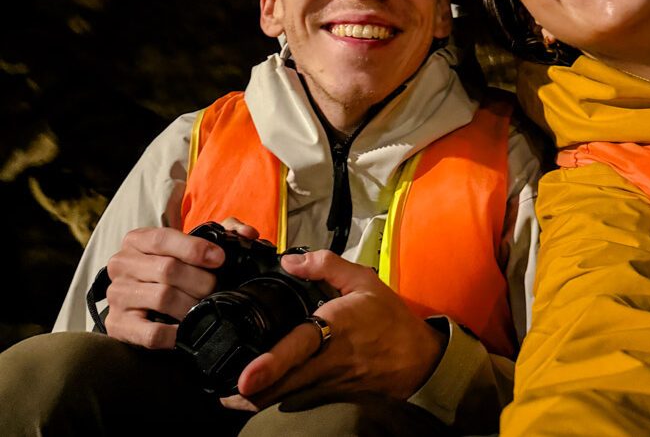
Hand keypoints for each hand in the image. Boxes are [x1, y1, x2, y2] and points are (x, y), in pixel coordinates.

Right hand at [104, 226, 224, 347]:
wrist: (141, 302)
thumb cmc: (171, 268)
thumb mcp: (190, 245)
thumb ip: (222, 231)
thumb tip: (248, 233)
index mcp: (137, 240)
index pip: (163, 238)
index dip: (195, 248)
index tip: (220, 259)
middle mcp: (121, 264)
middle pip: (167, 269)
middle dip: (200, 281)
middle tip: (216, 289)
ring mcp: (117, 295)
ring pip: (162, 298)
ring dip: (191, 305)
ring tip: (205, 307)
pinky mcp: (118, 326)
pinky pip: (151, 333)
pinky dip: (175, 334)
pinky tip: (188, 330)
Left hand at [220, 250, 445, 411]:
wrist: (417, 360)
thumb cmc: (388, 317)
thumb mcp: (363, 279)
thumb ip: (325, 265)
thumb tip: (287, 260)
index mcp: (334, 328)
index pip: (298, 348)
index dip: (270, 365)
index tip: (244, 378)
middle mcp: (326, 362)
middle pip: (280, 387)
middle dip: (247, 394)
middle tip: (218, 392)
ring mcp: (326, 385)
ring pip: (283, 400)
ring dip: (256, 401)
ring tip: (227, 396)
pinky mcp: (328, 397)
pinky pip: (296, 402)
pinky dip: (275, 400)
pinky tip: (259, 394)